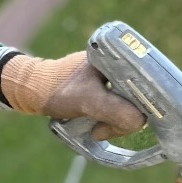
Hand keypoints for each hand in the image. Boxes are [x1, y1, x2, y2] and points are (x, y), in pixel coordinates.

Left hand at [0, 51, 144, 140]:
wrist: (32, 89)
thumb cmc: (57, 89)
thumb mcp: (88, 101)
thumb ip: (115, 110)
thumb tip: (139, 122)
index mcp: (120, 55)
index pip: (149, 82)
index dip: (144, 103)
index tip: (127, 119)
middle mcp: (121, 63)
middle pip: (141, 96)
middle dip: (126, 116)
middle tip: (104, 126)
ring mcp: (114, 76)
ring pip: (130, 105)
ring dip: (116, 120)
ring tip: (96, 126)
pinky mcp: (106, 89)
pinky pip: (119, 108)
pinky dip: (111, 119)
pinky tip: (97, 126)